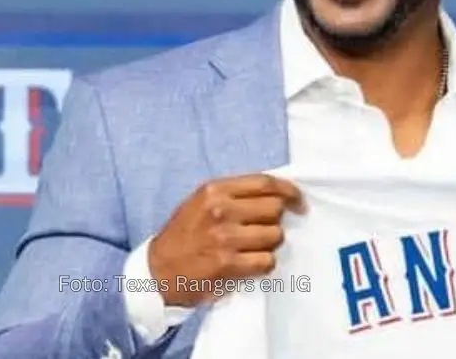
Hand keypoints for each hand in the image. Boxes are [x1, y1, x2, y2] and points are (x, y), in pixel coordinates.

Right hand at [148, 174, 304, 306]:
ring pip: (275, 235)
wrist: (156, 272)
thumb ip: (235, 195)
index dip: (290, 191)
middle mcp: (220, 210)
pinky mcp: (227, 264)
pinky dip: (263, 264)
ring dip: (269, 245)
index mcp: (214, 190)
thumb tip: (279, 194)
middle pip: (275, 209)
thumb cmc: (184, 236)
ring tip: (251, 249)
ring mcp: (224, 237)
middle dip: (275, 221)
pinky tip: (248, 264)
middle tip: (263, 230)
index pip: (265, 183)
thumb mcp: (202, 203)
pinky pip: (266, 261)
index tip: (299, 202)